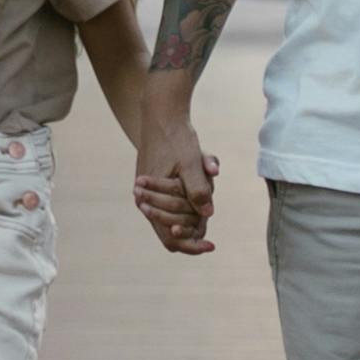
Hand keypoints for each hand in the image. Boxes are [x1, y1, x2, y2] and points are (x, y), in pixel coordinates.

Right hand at [128, 95, 218, 255]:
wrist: (161, 114)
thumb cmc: (175, 137)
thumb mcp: (190, 161)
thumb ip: (198, 189)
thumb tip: (208, 215)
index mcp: (150, 199)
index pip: (170, 237)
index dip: (191, 245)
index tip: (211, 245)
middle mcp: (147, 201)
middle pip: (175, 229)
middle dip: (196, 222)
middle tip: (210, 205)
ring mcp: (153, 193)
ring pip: (179, 212)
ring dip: (197, 201)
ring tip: (205, 168)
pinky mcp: (160, 185)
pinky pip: (180, 197)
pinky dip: (195, 190)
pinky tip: (204, 166)